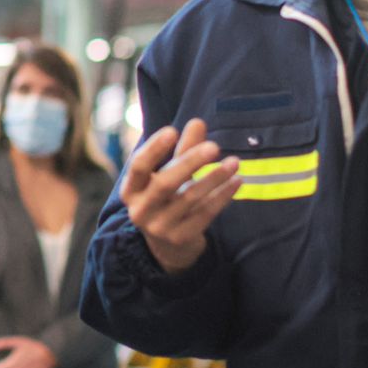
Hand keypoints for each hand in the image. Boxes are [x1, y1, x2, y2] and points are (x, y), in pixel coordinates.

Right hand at [122, 119, 240, 274]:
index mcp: (131, 190)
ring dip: (215, 178)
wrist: (169, 246)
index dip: (154, 148)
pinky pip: (205, 214)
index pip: (138, 166)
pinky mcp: (181, 238)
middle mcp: (141, 210)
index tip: (173, 130)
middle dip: (191, 162)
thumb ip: (183, 149)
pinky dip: (222, 196)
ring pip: (190, 198)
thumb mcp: (169, 173)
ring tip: (234, 162)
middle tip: (215, 146)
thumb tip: (198, 122)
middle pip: (165, 183)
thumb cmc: (167, 198)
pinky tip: (236, 181)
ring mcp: (160, 227)